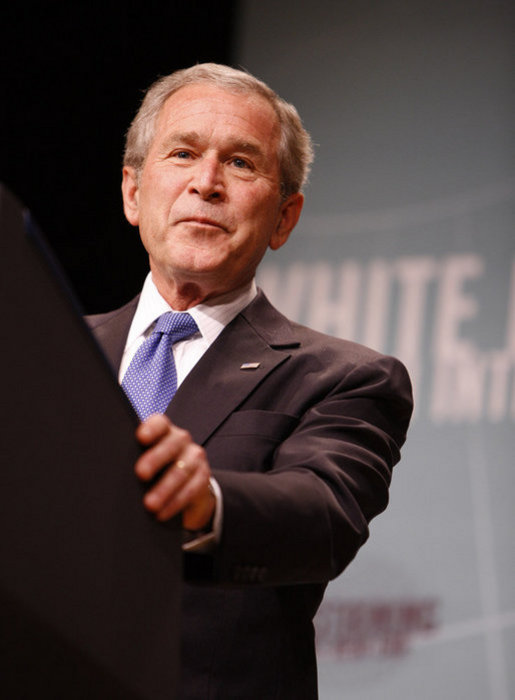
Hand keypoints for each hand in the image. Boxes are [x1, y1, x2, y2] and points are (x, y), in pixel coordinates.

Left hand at [134, 414, 215, 529]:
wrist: (184, 489)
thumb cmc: (155, 473)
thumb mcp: (143, 462)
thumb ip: (132, 460)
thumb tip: (108, 471)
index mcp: (163, 432)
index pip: (160, 423)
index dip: (152, 428)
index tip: (140, 438)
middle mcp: (181, 440)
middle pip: (172, 444)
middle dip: (156, 459)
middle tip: (141, 474)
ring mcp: (194, 458)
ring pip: (181, 470)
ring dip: (165, 488)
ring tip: (149, 504)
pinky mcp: (203, 478)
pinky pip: (191, 489)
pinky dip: (175, 503)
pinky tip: (161, 513)